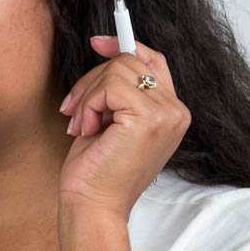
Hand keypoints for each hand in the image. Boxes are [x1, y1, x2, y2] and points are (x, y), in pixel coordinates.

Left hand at [57, 37, 189, 218]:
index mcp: (172, 113)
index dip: (125, 46)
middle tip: (73, 109)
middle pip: (130, 61)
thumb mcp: (110, 121)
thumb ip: (119, 90)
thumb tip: (108, 46)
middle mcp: (177, 111)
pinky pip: (110, 86)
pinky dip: (89, 104)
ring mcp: (167, 114)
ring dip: (88, 94)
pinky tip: (86, 130)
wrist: (93, 207)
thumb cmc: (96, 171)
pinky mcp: (149, 118)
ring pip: (118, 69)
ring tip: (80, 125)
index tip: (97, 43)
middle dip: (92, 80)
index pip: (154, 61)